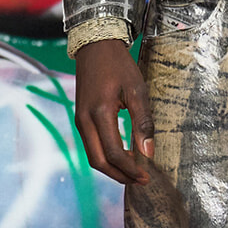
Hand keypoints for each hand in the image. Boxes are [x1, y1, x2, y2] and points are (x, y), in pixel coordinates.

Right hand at [74, 38, 153, 185]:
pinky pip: (91, 146)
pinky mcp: (80, 119)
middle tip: (140, 181)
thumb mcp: (137, 90)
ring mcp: (79, 120)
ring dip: (112, 169)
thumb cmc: (119, 66)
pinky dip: (105, 157)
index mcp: (99, 113)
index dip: (130, 169)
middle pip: (99, 161)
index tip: (146, 175)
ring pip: (93, 156)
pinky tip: (121, 157)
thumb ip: (143, 122)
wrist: (95, 47)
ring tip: (133, 173)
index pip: (114, 152)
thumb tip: (148, 152)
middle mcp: (84, 121)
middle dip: (119, 175)